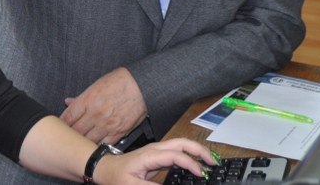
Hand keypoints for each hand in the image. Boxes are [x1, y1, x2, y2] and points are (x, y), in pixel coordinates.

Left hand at [60, 67, 147, 143]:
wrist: (142, 86)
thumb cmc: (119, 82)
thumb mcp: (97, 84)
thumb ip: (81, 97)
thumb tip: (68, 102)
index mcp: (87, 100)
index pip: (68, 117)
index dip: (61, 124)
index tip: (58, 127)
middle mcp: (95, 115)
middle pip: (75, 131)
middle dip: (68, 135)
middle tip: (64, 138)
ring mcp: (107, 125)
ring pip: (87, 141)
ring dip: (81, 142)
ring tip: (77, 144)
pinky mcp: (118, 133)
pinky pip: (103, 144)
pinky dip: (97, 146)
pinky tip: (93, 146)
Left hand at [95, 138, 216, 183]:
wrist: (105, 168)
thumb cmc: (116, 176)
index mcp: (150, 155)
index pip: (176, 155)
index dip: (190, 163)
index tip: (201, 174)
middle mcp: (156, 149)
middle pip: (182, 143)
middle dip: (199, 150)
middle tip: (213, 162)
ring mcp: (157, 150)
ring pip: (181, 144)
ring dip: (196, 150)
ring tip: (209, 161)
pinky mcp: (158, 155)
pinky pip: (177, 151)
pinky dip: (190, 155)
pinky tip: (196, 164)